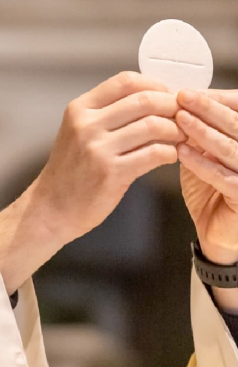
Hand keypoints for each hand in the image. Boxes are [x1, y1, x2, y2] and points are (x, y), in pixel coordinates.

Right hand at [36, 71, 184, 245]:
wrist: (50, 209)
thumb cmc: (69, 173)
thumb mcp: (76, 134)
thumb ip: (105, 115)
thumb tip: (152, 99)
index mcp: (79, 110)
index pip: (126, 81)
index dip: (154, 84)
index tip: (167, 95)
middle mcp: (86, 125)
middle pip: (144, 100)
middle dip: (171, 106)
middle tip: (182, 117)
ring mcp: (98, 149)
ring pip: (153, 125)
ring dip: (174, 131)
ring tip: (178, 138)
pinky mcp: (111, 173)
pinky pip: (154, 153)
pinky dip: (169, 153)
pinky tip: (169, 157)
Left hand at [176, 89, 237, 263]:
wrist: (216, 231)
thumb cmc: (212, 192)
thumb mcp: (205, 157)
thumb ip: (198, 136)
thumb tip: (179, 109)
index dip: (215, 100)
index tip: (187, 91)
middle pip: (235, 124)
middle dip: (208, 108)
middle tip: (183, 97)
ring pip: (229, 147)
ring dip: (203, 131)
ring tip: (180, 119)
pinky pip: (222, 176)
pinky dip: (201, 163)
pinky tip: (182, 152)